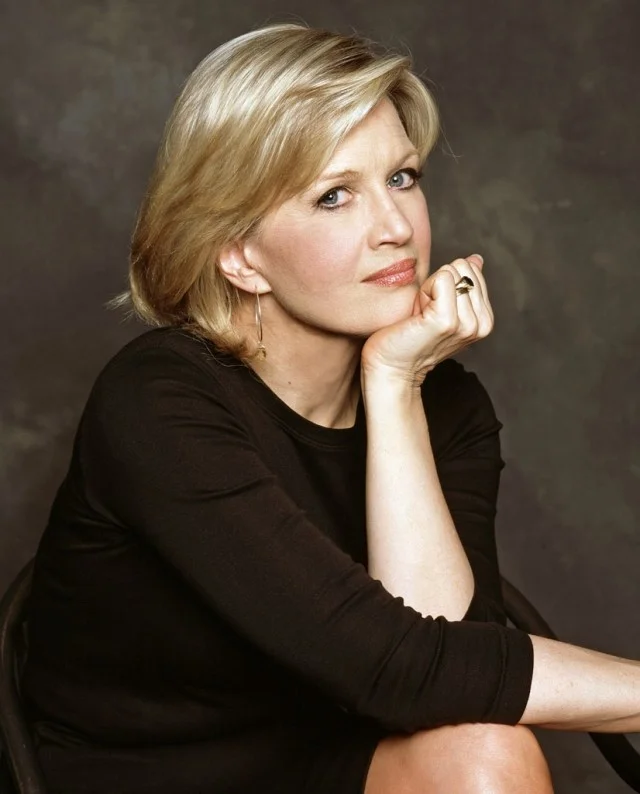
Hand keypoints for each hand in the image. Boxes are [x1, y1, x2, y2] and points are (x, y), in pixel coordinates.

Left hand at [361, 254, 493, 385]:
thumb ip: (463, 282)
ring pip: (451, 272)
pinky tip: (418, 315)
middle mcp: (482, 324)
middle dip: (438, 284)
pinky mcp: (447, 320)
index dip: (446, 284)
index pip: (472, 271)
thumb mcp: (444, 304)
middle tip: (425, 313)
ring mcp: (466, 324)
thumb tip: (476, 258)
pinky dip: (424, 290)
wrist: (391, 366)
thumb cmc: (409, 335)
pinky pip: (442, 278)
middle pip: (463, 268)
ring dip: (429, 289)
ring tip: (421, 316)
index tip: (434, 309)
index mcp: (485, 320)